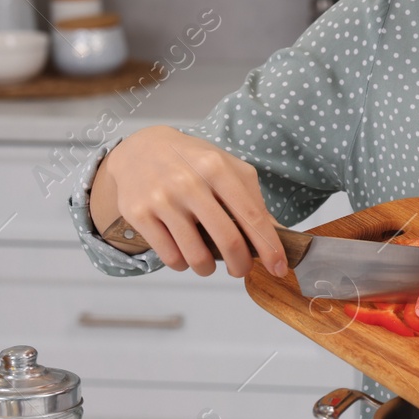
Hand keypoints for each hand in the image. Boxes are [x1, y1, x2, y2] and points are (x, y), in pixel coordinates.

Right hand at [88, 125, 288, 278]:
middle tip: (240, 270)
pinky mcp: (139, 214)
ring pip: (196, 256)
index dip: (269, 247)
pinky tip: (184, 254)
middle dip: (240, 265)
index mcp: (218, 168)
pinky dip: (182, 264)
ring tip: (208, 262)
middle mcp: (190, 182)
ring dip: (208, 268)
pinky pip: (170, 257)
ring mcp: (162, 198)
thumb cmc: (192, 161)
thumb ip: (252, 199)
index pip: (251, 216)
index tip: (279, 268)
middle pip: (228, 241)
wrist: (140, 148)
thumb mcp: (226, 168)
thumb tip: (278, 236)